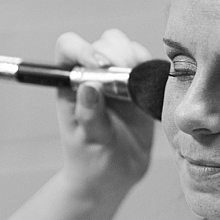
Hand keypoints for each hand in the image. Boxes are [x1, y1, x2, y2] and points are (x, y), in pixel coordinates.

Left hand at [54, 28, 154, 203]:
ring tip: (138, 85)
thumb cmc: (91, 162)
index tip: (101, 65)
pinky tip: (151, 89)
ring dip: (134, 58)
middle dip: (116, 54)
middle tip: (126, 80)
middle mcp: (92, 74)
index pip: (69, 47)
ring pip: (125, 47)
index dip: (83, 48)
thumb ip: (89, 117)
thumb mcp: (88, 144)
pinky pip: (146, 64)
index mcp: (70, 84)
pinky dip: (150, 68)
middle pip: (103, 42)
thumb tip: (89, 87)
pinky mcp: (138, 85)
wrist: (113, 178)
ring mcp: (116, 77)